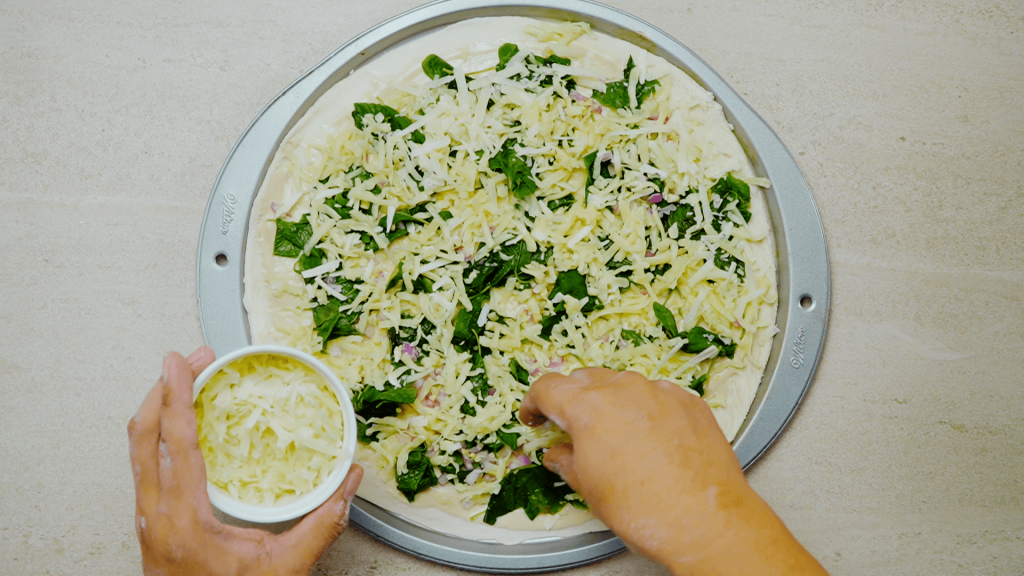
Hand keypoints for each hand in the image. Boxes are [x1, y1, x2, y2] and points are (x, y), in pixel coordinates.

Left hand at [127, 347, 363, 575]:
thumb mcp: (285, 566)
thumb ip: (322, 523)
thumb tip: (351, 481)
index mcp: (183, 520)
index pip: (176, 443)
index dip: (177, 397)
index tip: (178, 364)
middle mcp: (155, 516)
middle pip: (144, 436)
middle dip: (164, 390)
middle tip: (190, 360)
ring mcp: (146, 519)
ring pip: (137, 450)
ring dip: (157, 409)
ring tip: (183, 382)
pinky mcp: (149, 523)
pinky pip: (143, 466)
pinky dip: (158, 434)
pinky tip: (177, 426)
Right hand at [520, 368, 826, 575]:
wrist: (705, 519)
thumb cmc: (642, 508)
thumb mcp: (589, 489)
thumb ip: (566, 461)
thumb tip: (558, 454)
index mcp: (588, 407)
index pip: (548, 387)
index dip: (534, 403)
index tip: (534, 417)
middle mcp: (624, 388)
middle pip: (585, 379)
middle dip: (572, 400)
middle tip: (571, 427)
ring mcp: (661, 391)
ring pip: (624, 384)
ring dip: (611, 402)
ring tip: (615, 435)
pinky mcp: (689, 402)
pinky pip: (658, 395)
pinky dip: (646, 409)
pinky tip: (650, 438)